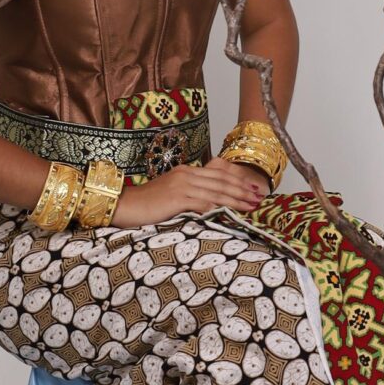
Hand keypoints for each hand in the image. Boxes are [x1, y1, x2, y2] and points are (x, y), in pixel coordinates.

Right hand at [119, 157, 270, 225]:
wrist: (124, 205)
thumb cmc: (147, 204)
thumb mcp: (172, 192)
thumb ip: (191, 193)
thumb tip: (212, 201)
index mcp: (187, 171)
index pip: (219, 172)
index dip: (239, 178)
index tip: (253, 187)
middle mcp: (187, 174)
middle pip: (222, 180)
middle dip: (243, 189)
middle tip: (259, 197)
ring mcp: (182, 186)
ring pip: (217, 191)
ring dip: (237, 199)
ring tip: (251, 206)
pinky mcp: (177, 199)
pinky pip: (203, 202)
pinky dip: (219, 207)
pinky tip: (231, 213)